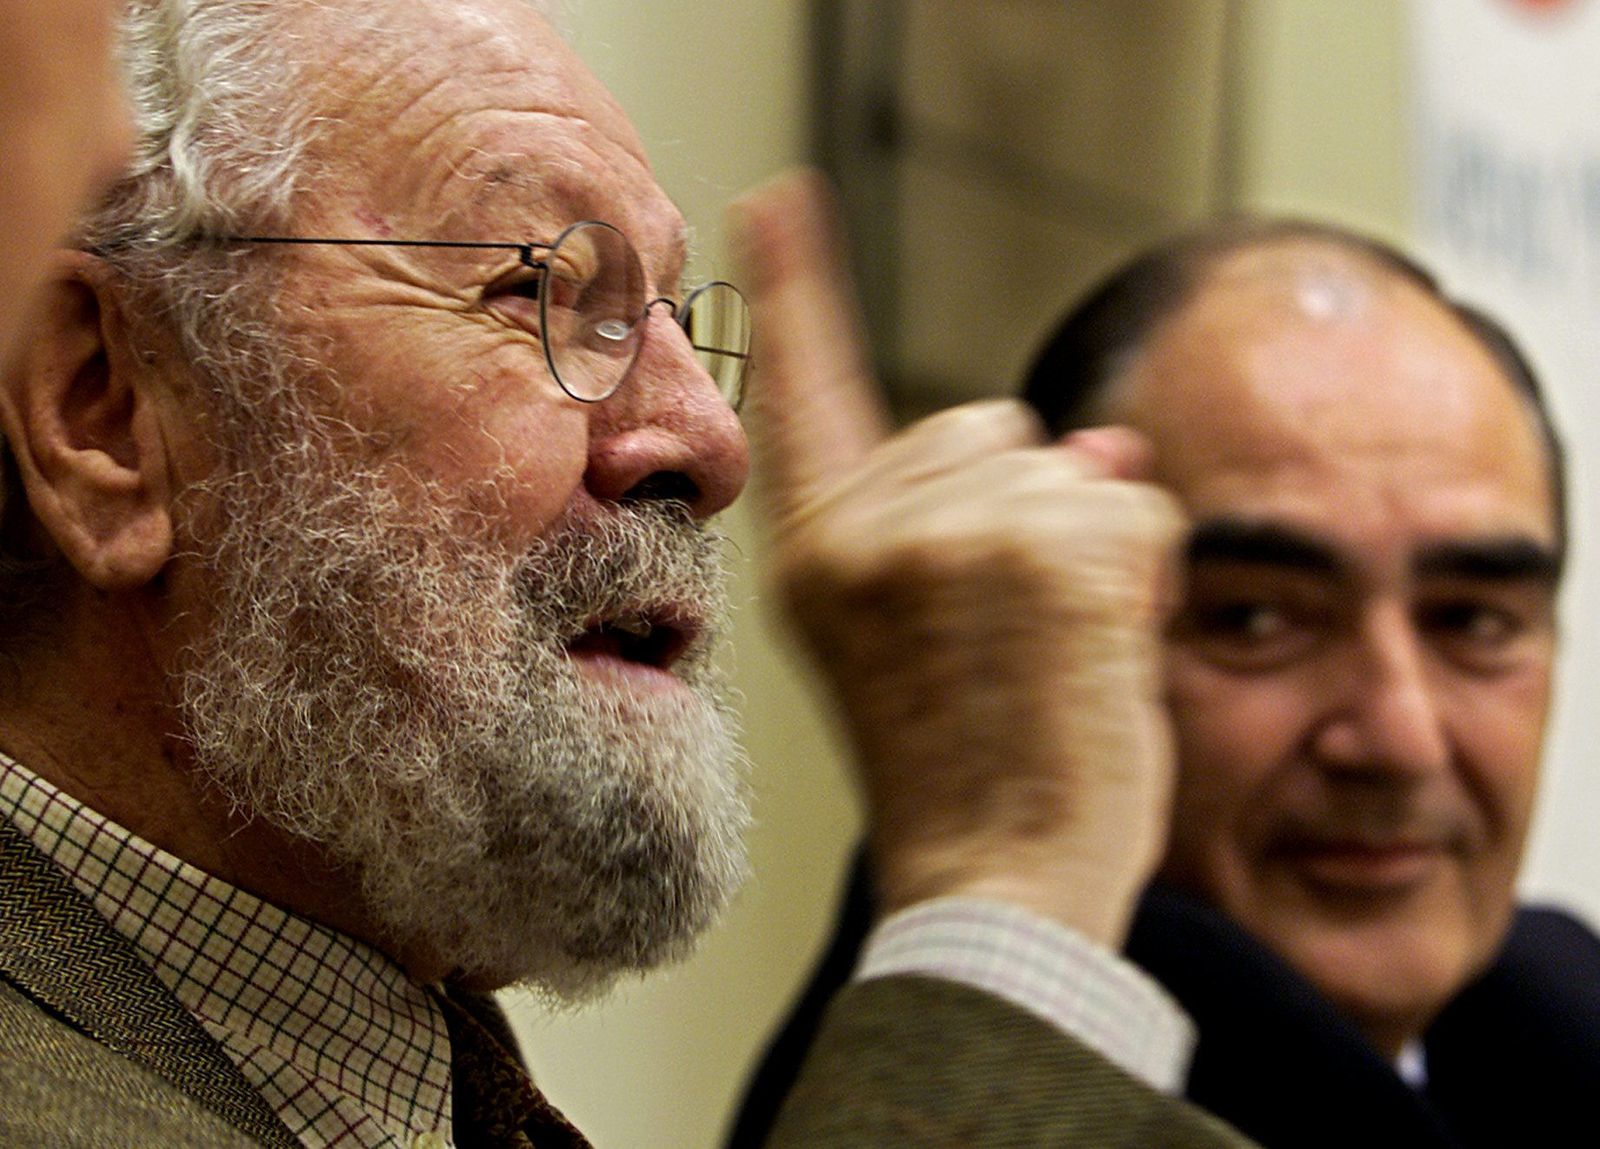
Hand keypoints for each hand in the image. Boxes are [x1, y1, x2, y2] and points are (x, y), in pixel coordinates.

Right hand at [730, 172, 1185, 946]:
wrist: (996, 888)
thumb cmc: (966, 779)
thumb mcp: (923, 642)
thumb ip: (980, 525)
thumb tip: (1109, 444)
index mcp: (813, 557)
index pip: (806, 393)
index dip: (798, 289)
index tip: (779, 198)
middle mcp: (862, 531)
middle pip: (987, 426)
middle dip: (1030, 505)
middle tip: (1015, 638)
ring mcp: (950, 534)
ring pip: (1072, 467)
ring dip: (1092, 549)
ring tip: (1053, 661)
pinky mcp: (1046, 551)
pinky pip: (1135, 505)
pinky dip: (1145, 573)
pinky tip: (1097, 659)